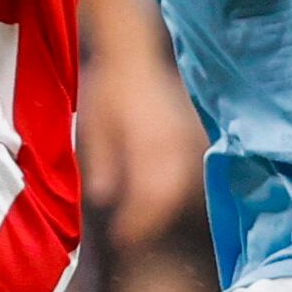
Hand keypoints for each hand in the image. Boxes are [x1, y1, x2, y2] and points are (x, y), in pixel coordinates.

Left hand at [102, 78, 204, 248]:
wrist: (136, 51)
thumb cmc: (112, 88)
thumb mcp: (96, 128)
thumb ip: (103, 165)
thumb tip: (106, 199)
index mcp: (150, 148)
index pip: (150, 199)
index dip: (138, 224)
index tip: (122, 240)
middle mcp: (176, 148)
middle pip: (171, 198)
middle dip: (151, 222)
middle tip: (131, 237)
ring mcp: (190, 141)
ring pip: (187, 187)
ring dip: (169, 209)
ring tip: (147, 222)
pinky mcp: (196, 134)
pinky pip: (194, 170)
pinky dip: (181, 189)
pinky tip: (167, 197)